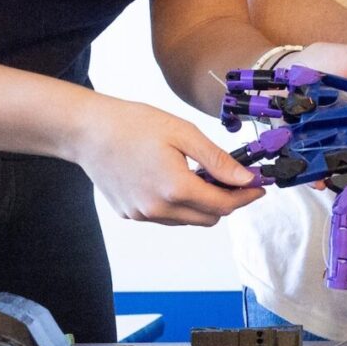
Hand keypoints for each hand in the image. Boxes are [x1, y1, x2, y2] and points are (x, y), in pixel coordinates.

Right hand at [72, 96, 263, 224]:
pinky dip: (176, 204)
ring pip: (187, 220)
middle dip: (225, 201)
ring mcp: (143, 215)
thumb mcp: (183, 133)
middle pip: (209, 218)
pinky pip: (165, 217)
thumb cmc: (133, 124)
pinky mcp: (130, 214)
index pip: (224, 205)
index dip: (246, 197)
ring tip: (196, 174)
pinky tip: (168, 178)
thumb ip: (217, 160)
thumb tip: (245, 178)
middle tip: (230, 177)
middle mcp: (159, 209)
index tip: (259, 186)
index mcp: (175, 188)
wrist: (87, 131)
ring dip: (200, 204)